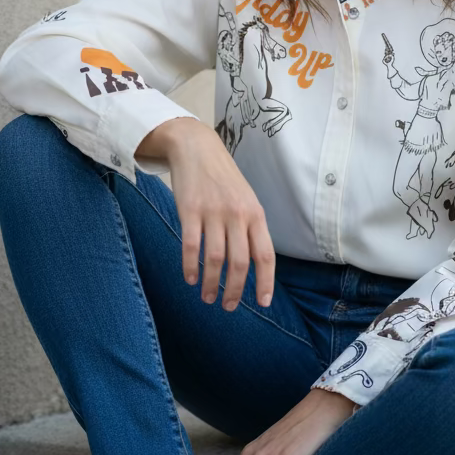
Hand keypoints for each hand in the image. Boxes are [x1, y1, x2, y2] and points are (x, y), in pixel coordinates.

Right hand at [142, 118, 275, 310]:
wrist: (196, 148)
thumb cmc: (223, 178)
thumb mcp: (246, 199)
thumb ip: (251, 227)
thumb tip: (254, 264)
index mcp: (256, 214)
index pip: (265, 255)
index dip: (265, 281)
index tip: (263, 302)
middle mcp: (237, 215)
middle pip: (240, 263)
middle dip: (235, 290)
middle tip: (229, 306)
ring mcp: (213, 212)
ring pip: (215, 259)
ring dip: (211, 284)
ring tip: (208, 297)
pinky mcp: (190, 210)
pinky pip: (191, 246)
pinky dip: (191, 267)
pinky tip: (190, 278)